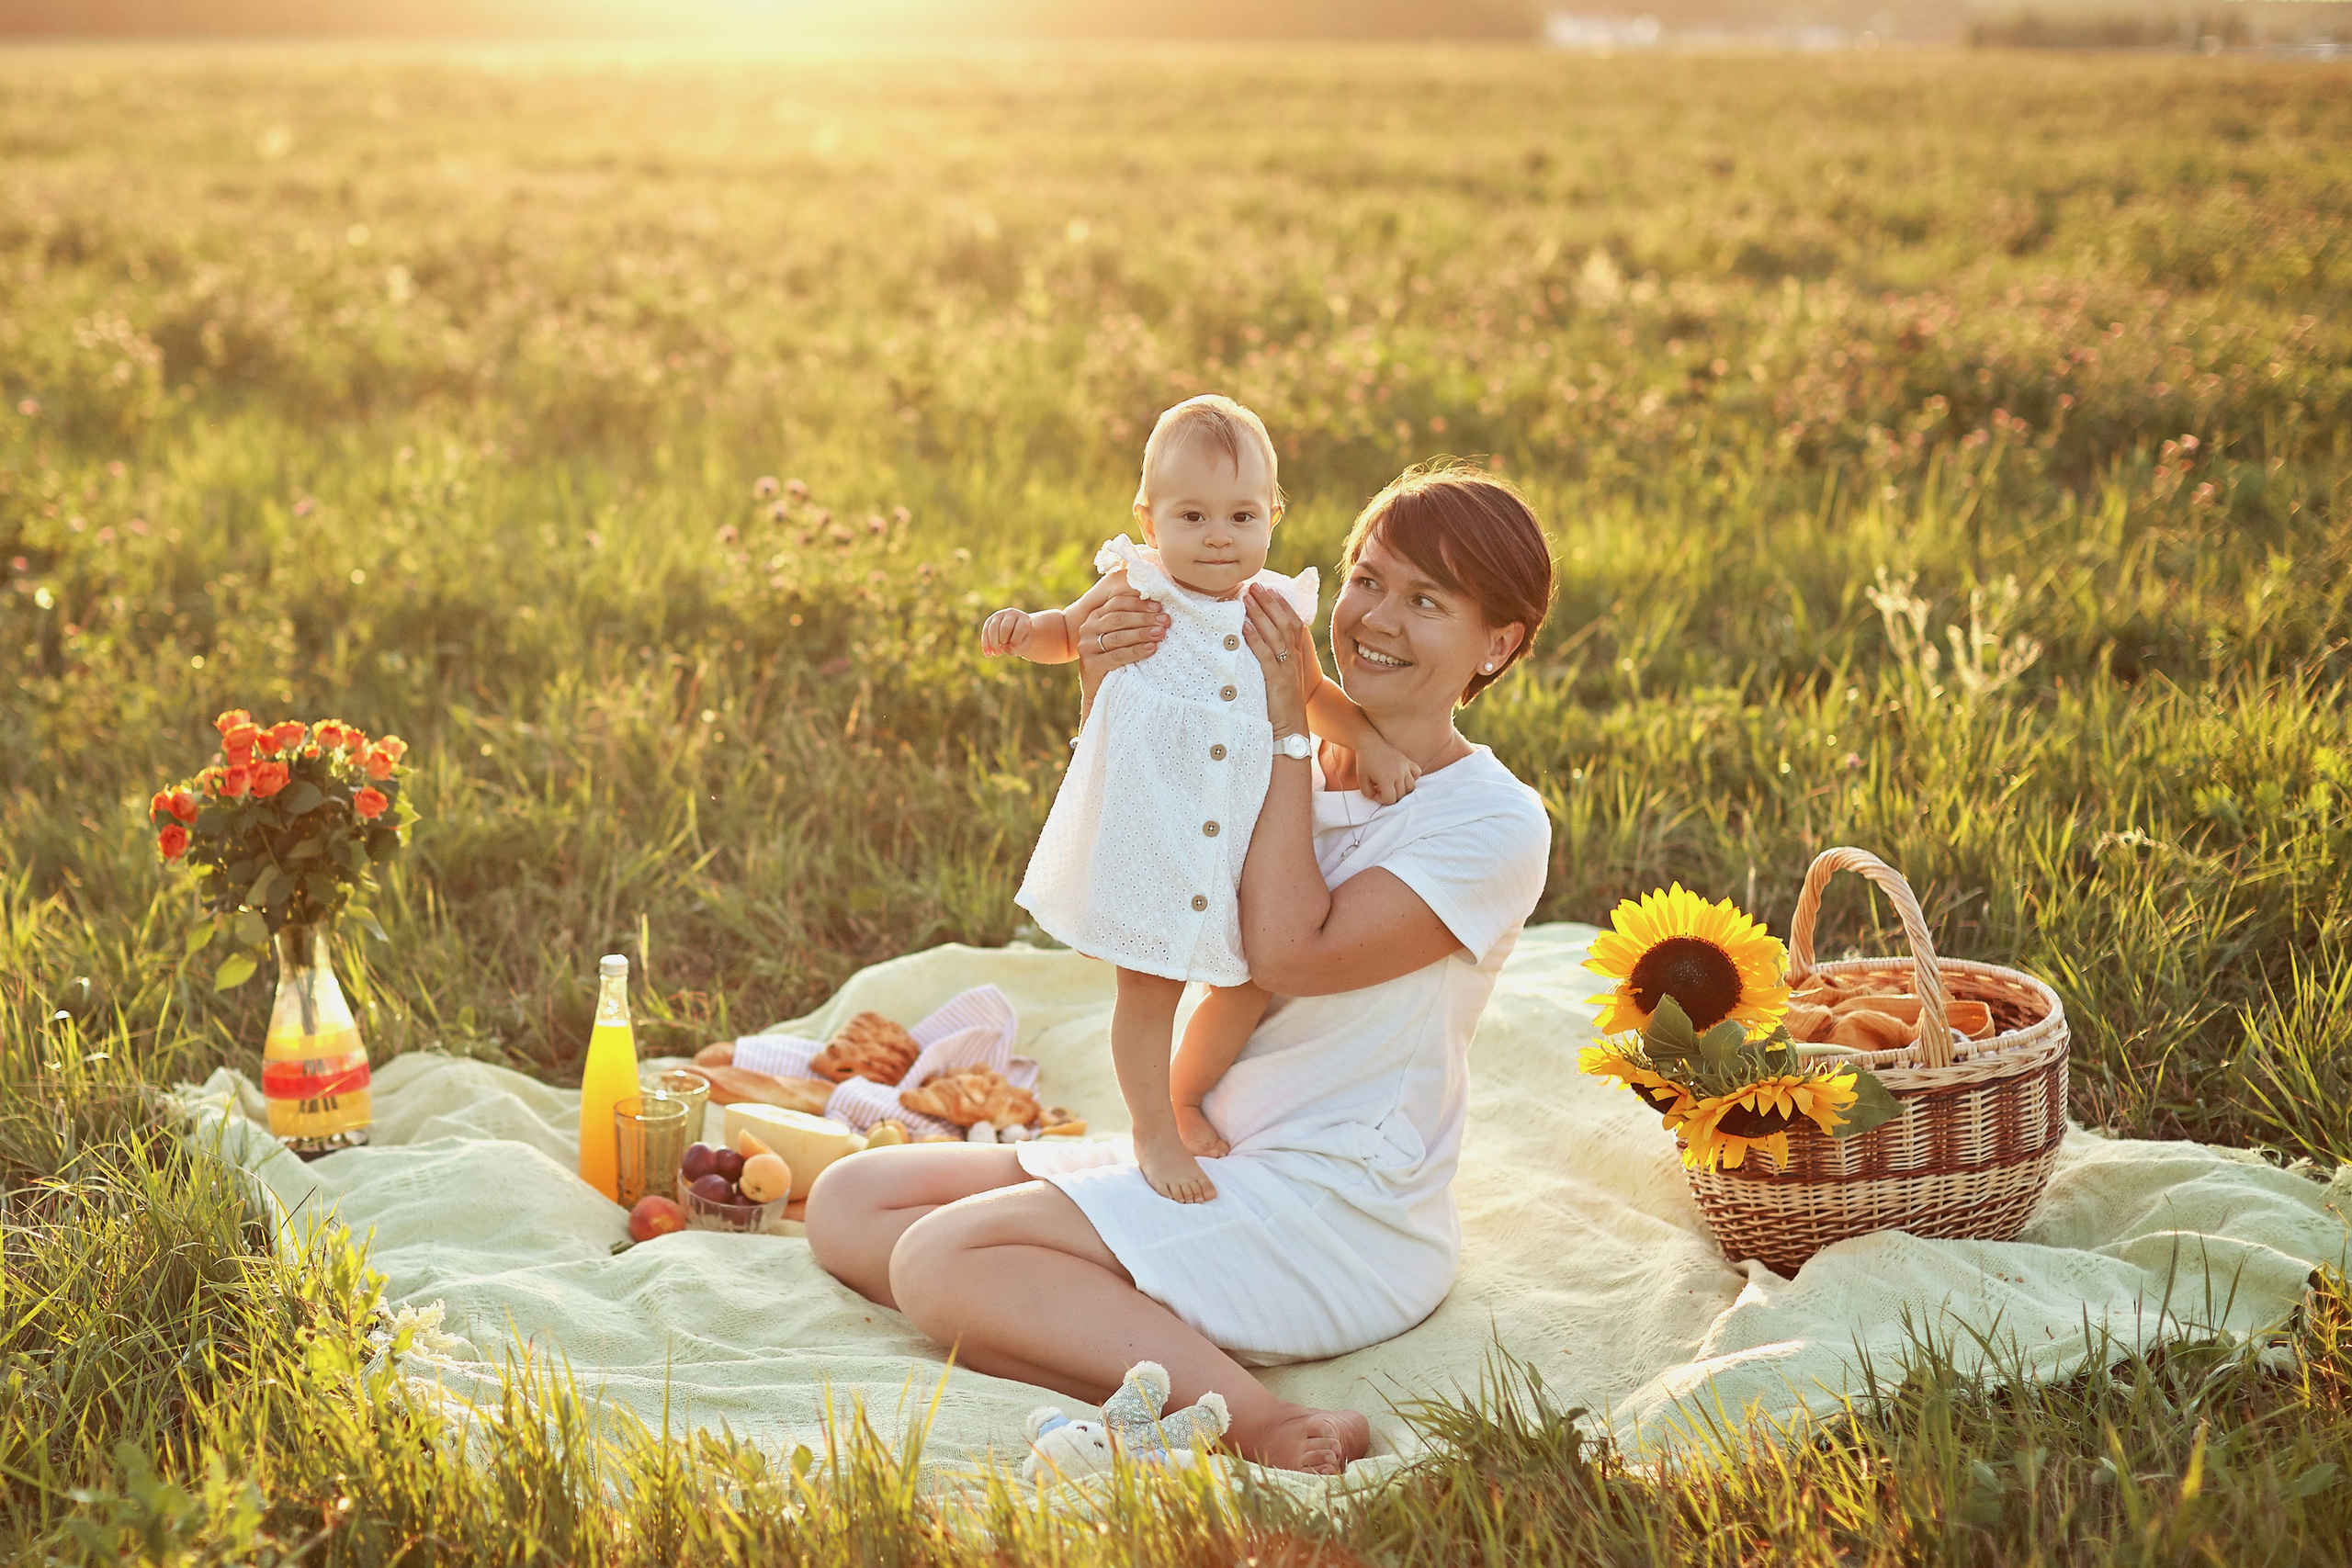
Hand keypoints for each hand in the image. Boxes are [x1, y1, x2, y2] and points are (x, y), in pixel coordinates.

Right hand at [981, 607, 1032, 657]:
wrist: (1017, 632)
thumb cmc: (1022, 639)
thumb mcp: (1023, 645)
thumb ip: (1016, 648)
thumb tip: (1002, 647)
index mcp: (1024, 619)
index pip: (1019, 628)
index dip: (1015, 639)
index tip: (1013, 647)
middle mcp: (1011, 614)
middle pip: (1005, 627)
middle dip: (1003, 640)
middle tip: (1004, 650)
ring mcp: (999, 615)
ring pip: (993, 628)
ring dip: (993, 643)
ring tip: (996, 654)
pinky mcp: (990, 620)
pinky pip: (985, 631)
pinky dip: (986, 643)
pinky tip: (988, 654)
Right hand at [1075, 590, 1168, 706]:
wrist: (1098, 689)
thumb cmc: (1114, 658)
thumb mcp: (1119, 635)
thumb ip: (1130, 620)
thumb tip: (1157, 607)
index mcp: (1095, 616)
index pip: (1117, 603)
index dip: (1139, 603)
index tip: (1159, 606)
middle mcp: (1088, 629)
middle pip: (1119, 618)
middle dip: (1145, 618)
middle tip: (1165, 620)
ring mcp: (1087, 647)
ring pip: (1118, 636)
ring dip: (1142, 633)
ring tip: (1161, 633)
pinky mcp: (1091, 665)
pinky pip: (1117, 655)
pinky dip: (1136, 651)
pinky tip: (1151, 649)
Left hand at [1240, 583, 1312, 739]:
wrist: (1290, 734)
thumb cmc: (1281, 709)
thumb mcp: (1280, 680)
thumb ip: (1273, 661)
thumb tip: (1255, 644)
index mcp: (1296, 658)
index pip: (1293, 622)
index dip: (1282, 604)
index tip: (1269, 587)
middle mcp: (1294, 660)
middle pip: (1285, 622)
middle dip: (1270, 601)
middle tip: (1255, 584)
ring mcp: (1288, 670)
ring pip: (1276, 634)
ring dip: (1261, 613)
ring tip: (1247, 597)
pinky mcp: (1278, 682)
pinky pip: (1266, 655)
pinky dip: (1255, 638)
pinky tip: (1244, 625)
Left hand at [1355, 737, 1421, 805]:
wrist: (1370, 745)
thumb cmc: (1365, 763)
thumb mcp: (1361, 781)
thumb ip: (1369, 794)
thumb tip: (1380, 797)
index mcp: (1386, 779)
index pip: (1391, 799)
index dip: (1382, 800)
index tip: (1376, 792)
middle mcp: (1398, 773)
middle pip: (1401, 795)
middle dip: (1391, 796)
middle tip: (1382, 789)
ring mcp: (1405, 767)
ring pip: (1411, 787)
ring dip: (1402, 790)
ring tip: (1393, 785)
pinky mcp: (1408, 761)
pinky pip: (1417, 773)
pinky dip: (1412, 778)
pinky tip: (1402, 778)